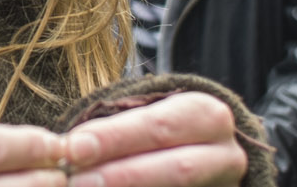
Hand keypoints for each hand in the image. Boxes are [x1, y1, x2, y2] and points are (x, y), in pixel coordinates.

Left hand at [62, 92, 248, 186]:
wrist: (207, 160)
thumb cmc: (161, 136)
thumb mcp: (148, 119)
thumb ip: (116, 131)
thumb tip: (70, 149)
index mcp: (207, 117)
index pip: (160, 126)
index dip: (115, 138)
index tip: (73, 148)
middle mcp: (226, 155)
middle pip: (177, 168)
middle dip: (122, 176)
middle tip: (76, 181)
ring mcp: (224, 186)